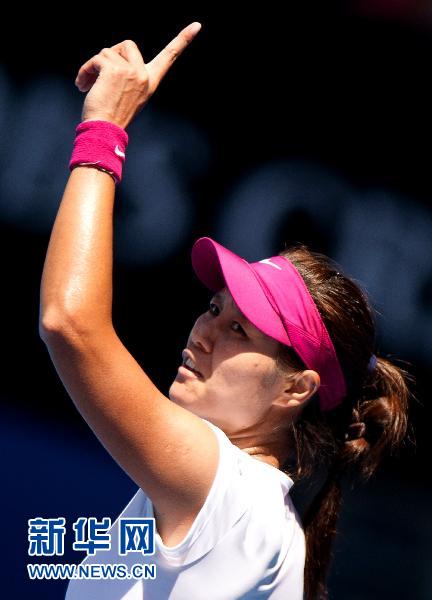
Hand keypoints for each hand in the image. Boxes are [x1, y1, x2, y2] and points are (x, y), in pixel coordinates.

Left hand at [75, 22, 201, 128]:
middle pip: (127, 44)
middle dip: (111, 55)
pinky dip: (86, 70)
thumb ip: (128, 75)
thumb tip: (110, 57)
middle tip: (101, 75)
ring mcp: (131, 71)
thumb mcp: (128, 94)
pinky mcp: (114, 70)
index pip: (169, 57)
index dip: (183, 40)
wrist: (104, 131)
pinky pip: (96, 59)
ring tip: (89, 85)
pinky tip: (83, 85)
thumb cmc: (111, 116)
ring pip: (107, 52)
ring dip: (94, 66)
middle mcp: (144, 75)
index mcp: (150, 81)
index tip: (197, 25)